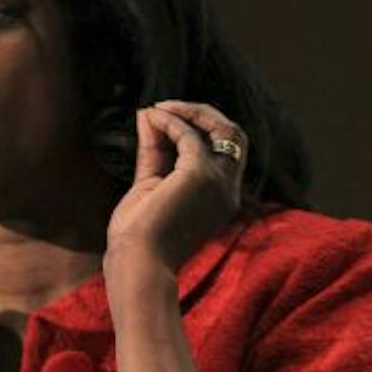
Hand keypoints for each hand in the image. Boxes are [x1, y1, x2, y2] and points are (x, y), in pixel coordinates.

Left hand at [106, 100, 245, 275]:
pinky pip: (190, 135)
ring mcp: (219, 182)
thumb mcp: (150, 186)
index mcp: (221, 198)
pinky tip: (151, 119)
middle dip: (202, 114)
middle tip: (166, 107)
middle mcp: (228, 190)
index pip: (223, 152)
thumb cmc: (140, 236)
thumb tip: (149, 113)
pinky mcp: (200, 175)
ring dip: (187, 112)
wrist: (138, 264)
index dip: (197, 130)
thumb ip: (154, 152)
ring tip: (156, 109)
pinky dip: (171, 121)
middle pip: (234, 135)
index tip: (164, 123)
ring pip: (222, 128)